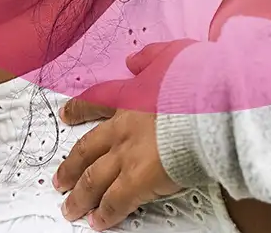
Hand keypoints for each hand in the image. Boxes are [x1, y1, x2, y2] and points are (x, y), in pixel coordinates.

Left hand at [53, 41, 193, 230]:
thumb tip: (133, 60)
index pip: (96, 103)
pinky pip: (115, 202)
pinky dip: (105, 214)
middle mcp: (122, 128)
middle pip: (85, 149)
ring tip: (71, 208)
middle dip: (70, 166)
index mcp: (130, 97)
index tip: (66, 116)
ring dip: (80, 196)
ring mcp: (126, 155)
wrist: (211, 105)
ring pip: (92, 179)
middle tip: (59, 179)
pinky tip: (98, 223)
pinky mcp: (137, 180)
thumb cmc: (199, 81)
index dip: (78, 110)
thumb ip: (149, 58)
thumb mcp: (171, 55)